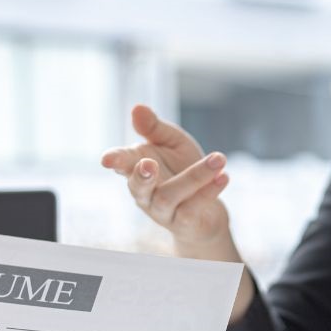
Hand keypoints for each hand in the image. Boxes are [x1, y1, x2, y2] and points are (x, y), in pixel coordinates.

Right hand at [101, 105, 230, 247]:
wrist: (207, 211)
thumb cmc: (183, 170)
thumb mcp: (173, 143)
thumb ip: (155, 128)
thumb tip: (137, 108)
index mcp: (137, 168)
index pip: (122, 163)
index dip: (115, 160)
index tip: (107, 159)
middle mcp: (145, 193)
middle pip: (138, 187)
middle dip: (141, 176)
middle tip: (149, 164)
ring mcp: (162, 211)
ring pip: (169, 196)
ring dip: (194, 176)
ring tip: (218, 159)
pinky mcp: (183, 223)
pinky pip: (193, 208)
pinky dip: (209, 191)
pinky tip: (223, 176)